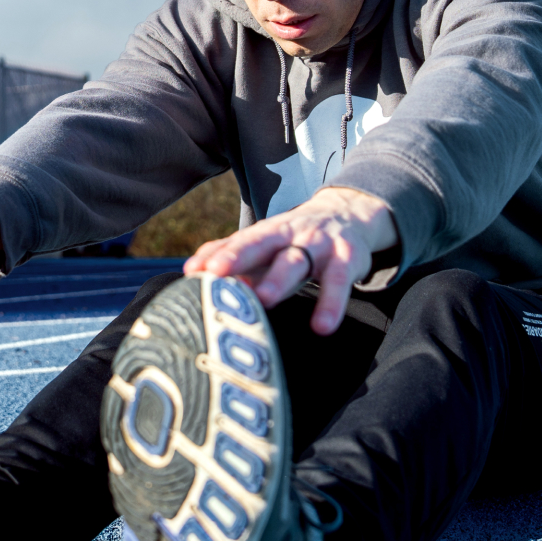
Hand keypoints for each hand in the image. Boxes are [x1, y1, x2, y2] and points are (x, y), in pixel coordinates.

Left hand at [182, 187, 395, 334]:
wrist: (350, 214)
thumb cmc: (298, 238)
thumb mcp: (268, 243)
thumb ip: (233, 253)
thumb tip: (191, 270)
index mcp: (268, 232)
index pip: (239, 240)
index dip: (218, 254)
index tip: (195, 270)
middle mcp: (290, 233)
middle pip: (262, 243)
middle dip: (238, 256)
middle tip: (216, 274)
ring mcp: (319, 244)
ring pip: (297, 260)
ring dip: (279, 278)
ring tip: (263, 299)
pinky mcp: (348, 258)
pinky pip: (339, 281)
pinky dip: (332, 303)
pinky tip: (322, 326)